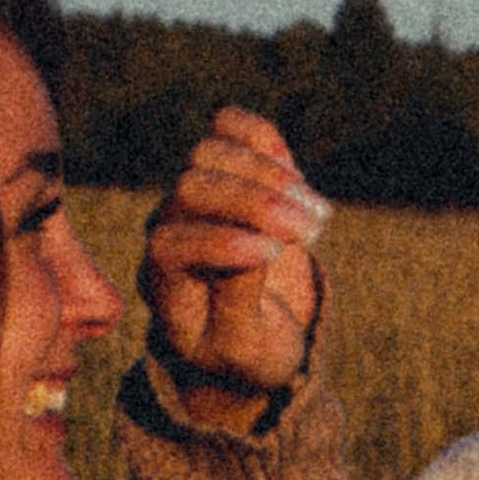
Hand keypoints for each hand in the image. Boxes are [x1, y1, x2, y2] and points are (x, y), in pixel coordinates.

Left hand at [142, 108, 328, 423]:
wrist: (258, 334)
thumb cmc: (247, 351)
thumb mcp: (245, 349)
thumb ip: (239, 301)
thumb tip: (258, 244)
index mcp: (163, 282)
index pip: (170, 243)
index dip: (220, 242)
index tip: (274, 256)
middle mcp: (169, 229)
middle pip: (191, 186)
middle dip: (254, 202)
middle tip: (309, 231)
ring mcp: (195, 193)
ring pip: (211, 151)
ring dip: (270, 175)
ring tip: (315, 215)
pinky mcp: (229, 168)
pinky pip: (233, 128)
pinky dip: (268, 144)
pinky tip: (299, 182)